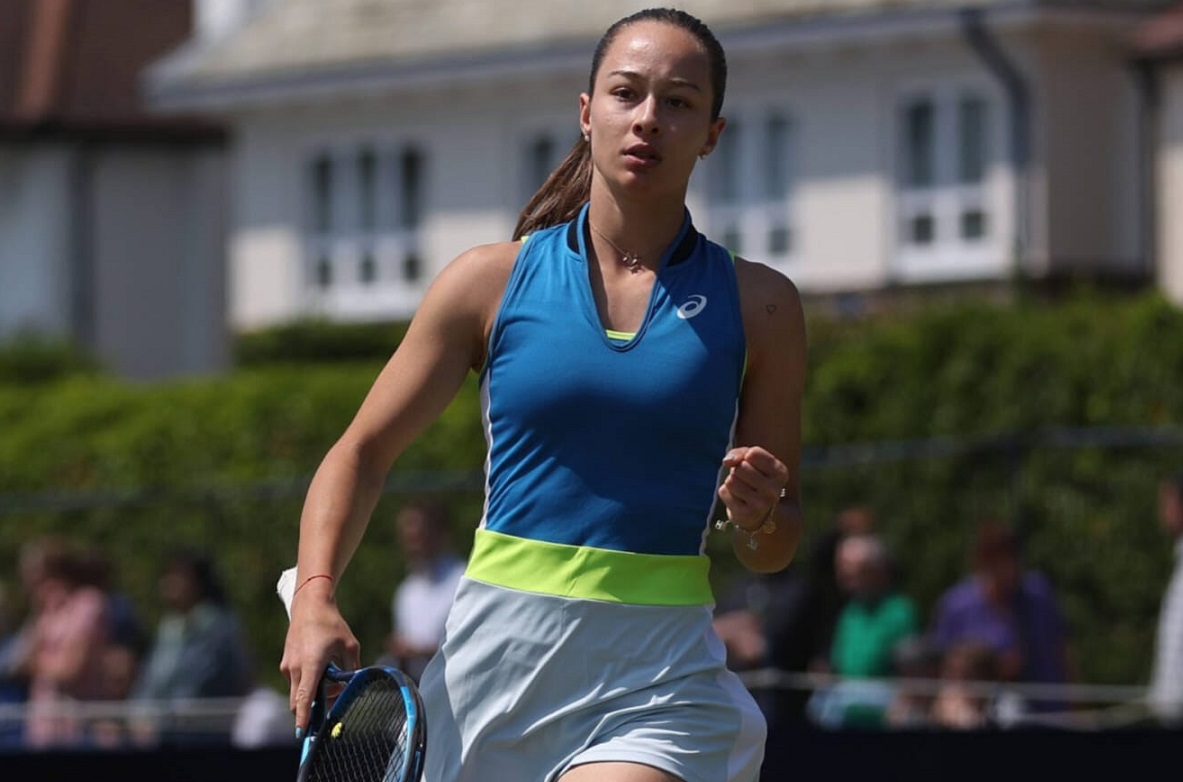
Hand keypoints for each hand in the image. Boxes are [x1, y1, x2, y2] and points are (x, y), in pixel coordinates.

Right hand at [279, 585, 359, 736]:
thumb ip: (352, 668)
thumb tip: (355, 686)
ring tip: (332, 682)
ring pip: (297, 692)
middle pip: (298, 702)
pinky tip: (322, 672)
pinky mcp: (286, 663)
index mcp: (311, 664)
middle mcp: (295, 668)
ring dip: (311, 696)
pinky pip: (295, 682)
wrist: (310, 605)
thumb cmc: (332, 624)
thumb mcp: (350, 646)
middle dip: (311, 710)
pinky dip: (306, 685)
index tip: (302, 734)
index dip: (304, 718)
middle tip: (330, 706)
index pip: (305, 698)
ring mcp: (288, 666)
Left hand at [717, 446, 788, 531]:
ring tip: (742, 489)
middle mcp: (774, 489)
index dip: (746, 456)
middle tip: (746, 480)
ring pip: (731, 480)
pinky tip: (738, 500)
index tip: (752, 464)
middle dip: (737, 471)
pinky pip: (724, 492)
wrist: (755, 511)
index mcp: (780, 472)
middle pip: (741, 468)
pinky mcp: (746, 514)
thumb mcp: (751, 460)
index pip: (753, 454)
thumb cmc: (753, 478)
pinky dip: (726, 493)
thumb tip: (727, 461)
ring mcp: (762, 504)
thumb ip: (740, 453)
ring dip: (731, 482)